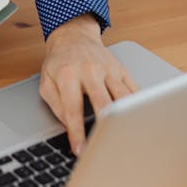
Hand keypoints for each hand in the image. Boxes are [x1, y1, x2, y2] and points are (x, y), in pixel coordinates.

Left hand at [39, 14, 136, 154]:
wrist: (73, 36)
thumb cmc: (59, 62)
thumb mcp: (46, 82)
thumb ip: (56, 105)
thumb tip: (69, 127)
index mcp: (68, 75)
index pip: (73, 109)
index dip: (77, 132)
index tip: (80, 150)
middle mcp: (90, 70)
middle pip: (103, 102)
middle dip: (106, 126)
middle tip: (109, 147)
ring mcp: (108, 69)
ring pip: (123, 96)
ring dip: (127, 118)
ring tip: (129, 137)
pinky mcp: (122, 70)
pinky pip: (134, 90)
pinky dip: (138, 106)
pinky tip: (140, 120)